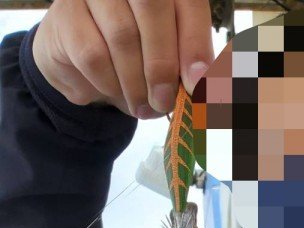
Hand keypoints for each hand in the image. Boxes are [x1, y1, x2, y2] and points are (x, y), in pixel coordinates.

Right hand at [32, 0, 213, 117]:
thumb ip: (189, 64)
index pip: (187, 2)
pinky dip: (109, 84)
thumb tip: (204, 84)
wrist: (79, 61)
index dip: (194, 43)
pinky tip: (115, 92)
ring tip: (142, 107)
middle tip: (163, 102)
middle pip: (153, 8)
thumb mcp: (168, 59)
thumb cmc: (133, 56)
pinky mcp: (66, 13)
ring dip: (135, 83)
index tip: (196, 83)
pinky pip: (94, 55)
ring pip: (122, 36)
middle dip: (162, 64)